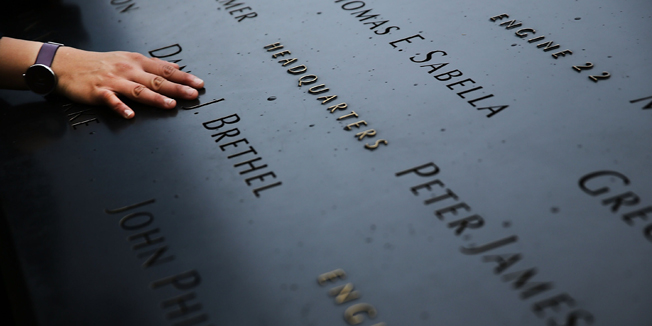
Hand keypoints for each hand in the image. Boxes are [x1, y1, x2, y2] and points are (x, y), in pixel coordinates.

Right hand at [52, 47, 203, 118]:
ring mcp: (114, 81)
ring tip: (170, 104)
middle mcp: (128, 70)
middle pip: (156, 80)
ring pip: (138, 90)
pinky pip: (111, 100)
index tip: (199, 83)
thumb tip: (175, 66)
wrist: (67, 64)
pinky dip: (121, 107)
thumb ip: (153, 65)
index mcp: (137, 62)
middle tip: (193, 94)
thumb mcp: (128, 58)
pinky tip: (130, 115)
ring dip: (155, 97)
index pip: (165, 69)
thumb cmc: (101, 63)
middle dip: (176, 87)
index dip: (183, 76)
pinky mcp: (99, 92)